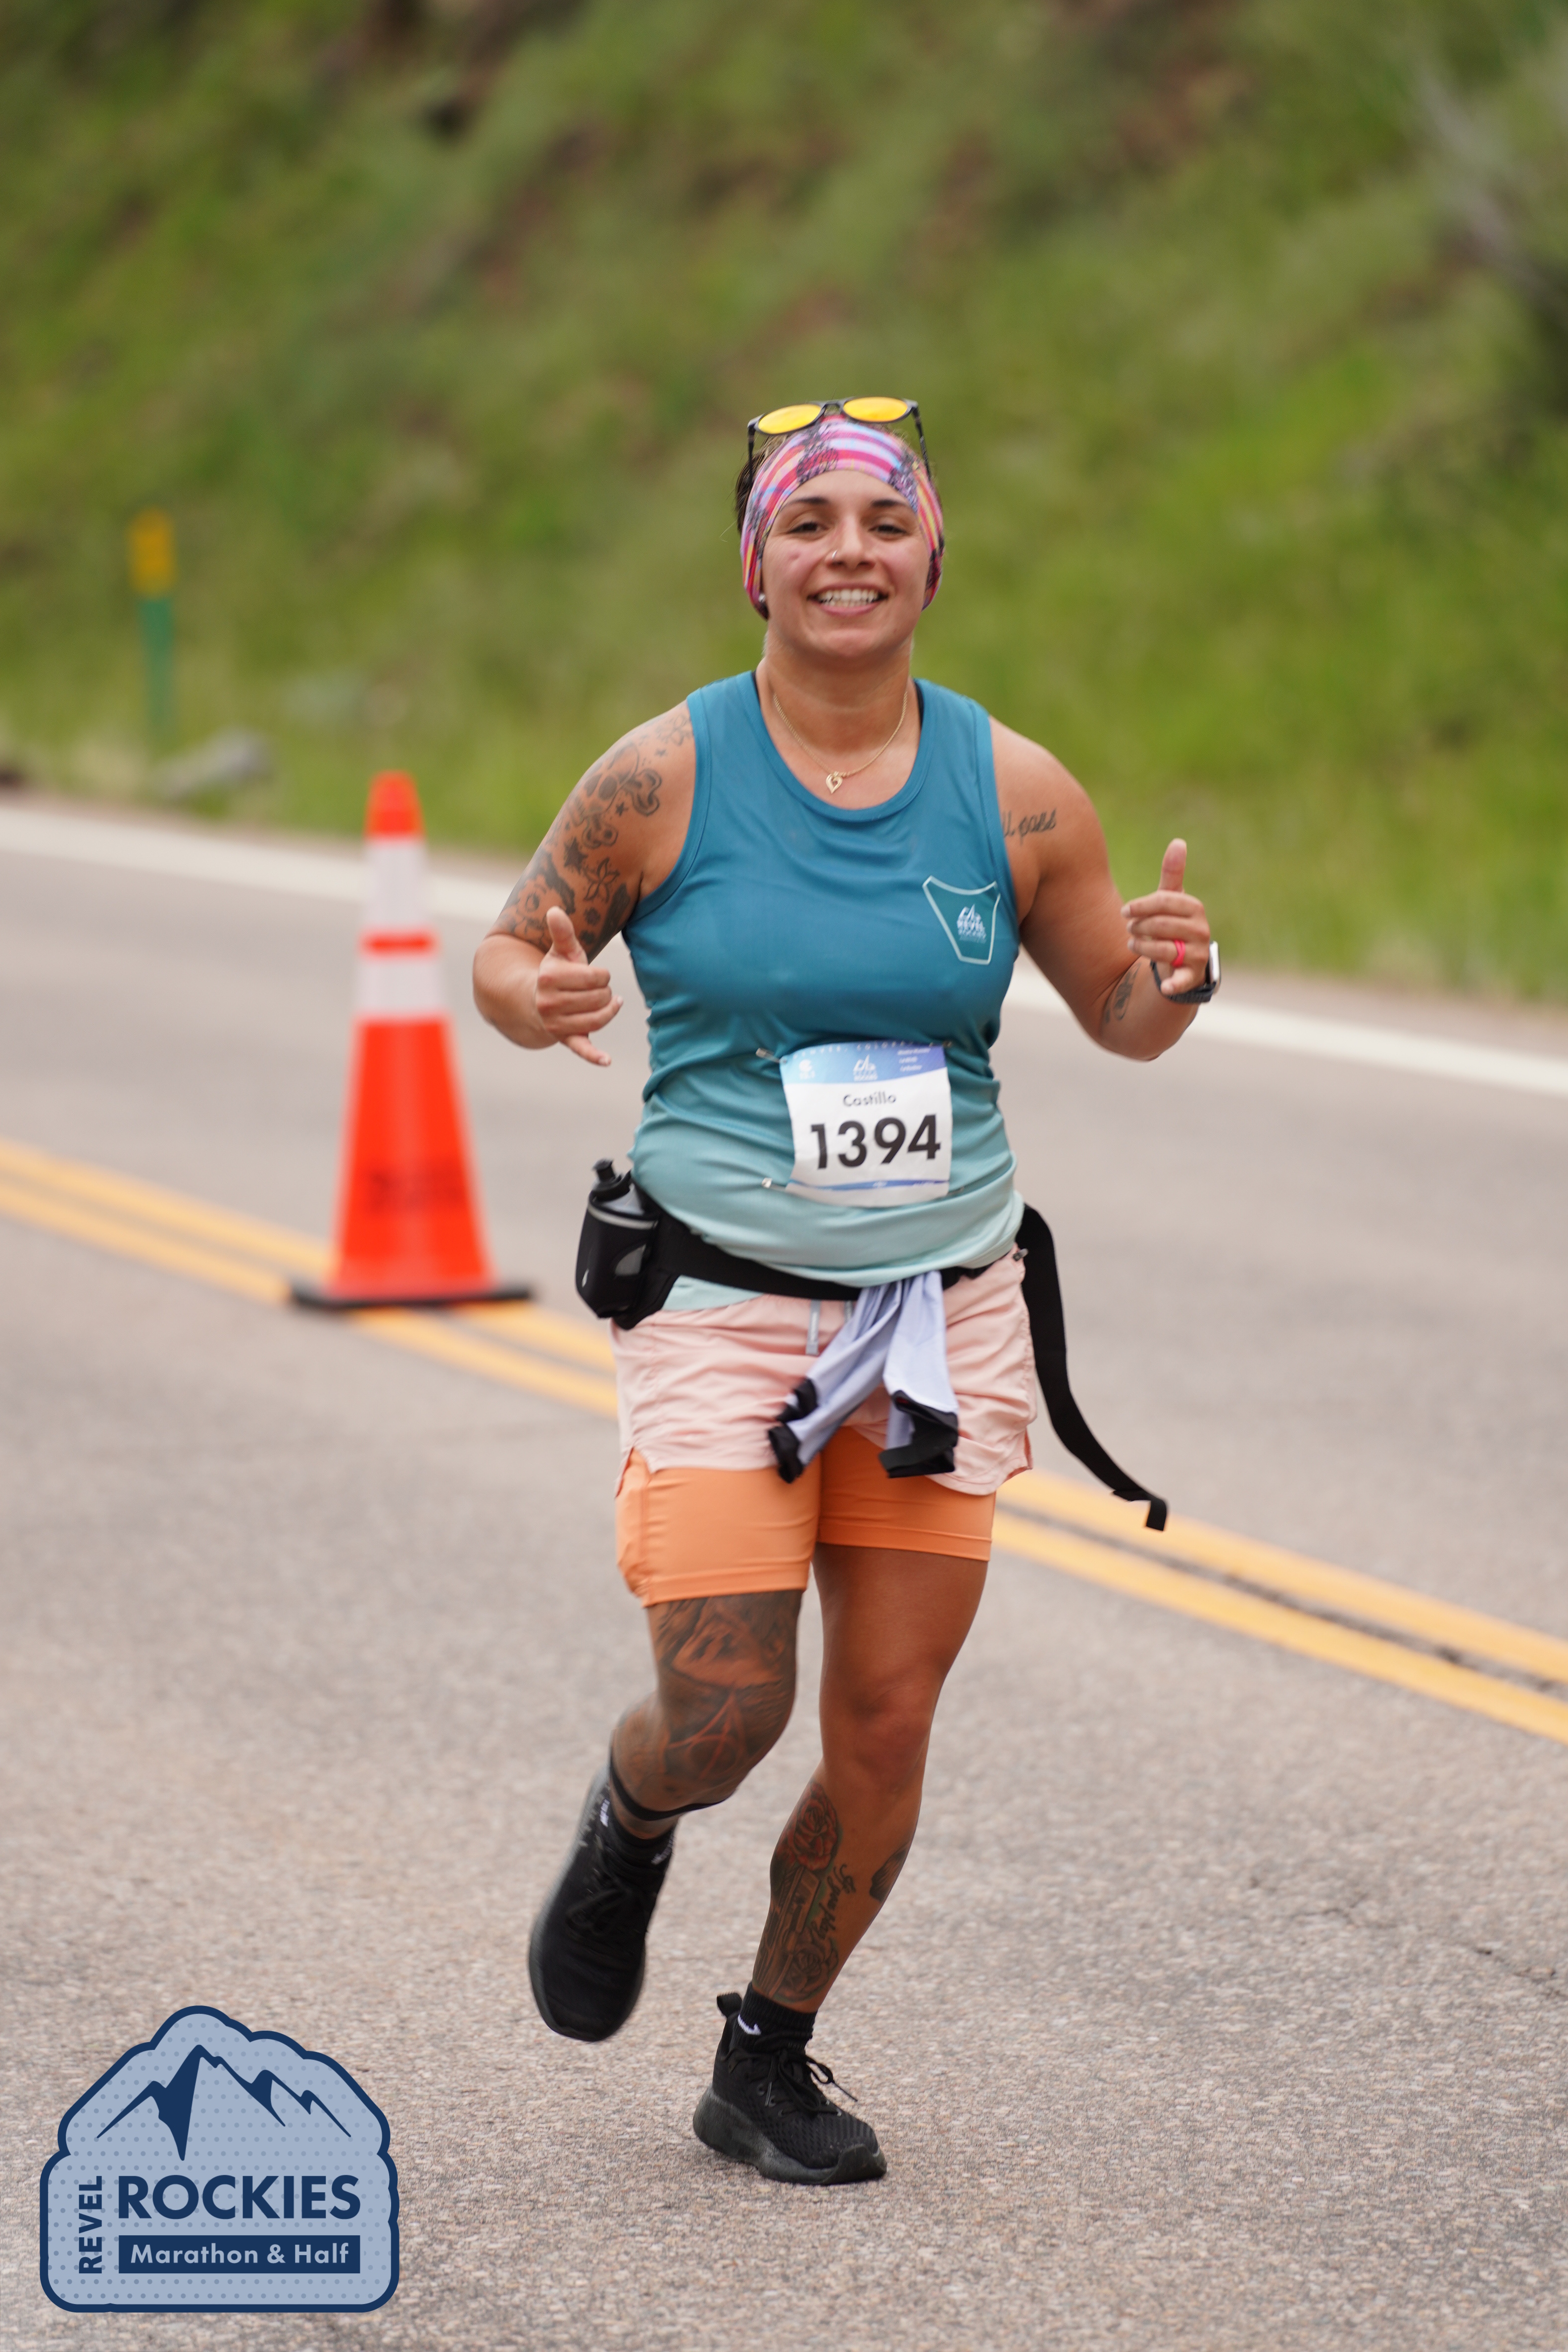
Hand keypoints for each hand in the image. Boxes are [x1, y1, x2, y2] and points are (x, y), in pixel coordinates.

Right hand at [535, 905, 622, 1064]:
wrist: (534, 1001)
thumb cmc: (555, 973)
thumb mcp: (559, 952)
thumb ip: (562, 932)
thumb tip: (555, 910)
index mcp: (549, 978)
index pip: (596, 977)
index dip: (602, 975)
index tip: (595, 975)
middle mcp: (549, 1003)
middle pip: (600, 998)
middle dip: (604, 992)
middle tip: (596, 990)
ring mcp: (556, 1023)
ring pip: (599, 1018)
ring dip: (608, 1009)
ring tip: (609, 1003)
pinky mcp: (565, 1039)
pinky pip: (581, 1049)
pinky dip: (594, 1056)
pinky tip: (607, 1060)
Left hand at [1121, 839, 1211, 998]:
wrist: (1181, 962)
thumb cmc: (1172, 926)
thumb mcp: (1171, 901)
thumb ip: (1172, 875)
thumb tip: (1178, 842)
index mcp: (1194, 908)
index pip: (1165, 902)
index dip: (1141, 906)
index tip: (1124, 911)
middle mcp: (1200, 930)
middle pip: (1161, 925)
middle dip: (1139, 926)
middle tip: (1130, 928)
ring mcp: (1198, 954)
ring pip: (1164, 949)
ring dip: (1142, 947)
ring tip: (1133, 944)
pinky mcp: (1192, 976)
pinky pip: (1183, 980)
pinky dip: (1174, 984)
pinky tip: (1163, 987)